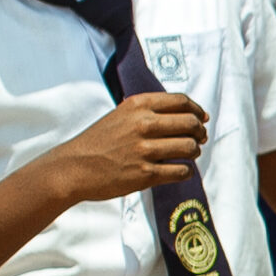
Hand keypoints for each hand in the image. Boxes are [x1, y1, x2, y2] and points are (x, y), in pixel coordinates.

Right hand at [51, 91, 206, 200]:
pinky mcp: (145, 174)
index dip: (197, 110)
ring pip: (190, 147)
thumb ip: (151, 112)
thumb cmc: (100, 141)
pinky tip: (177, 170)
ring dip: (194, 152)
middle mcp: (142, 124)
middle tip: (198, 139)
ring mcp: (144, 150)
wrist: (73, 167)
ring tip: (186, 154)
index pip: (181, 101)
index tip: (202, 118)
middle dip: (199, 132)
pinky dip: (185, 171)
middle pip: (191, 123)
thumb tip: (193, 114)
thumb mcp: (121, 115)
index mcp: (137, 106)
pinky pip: (182, 171)